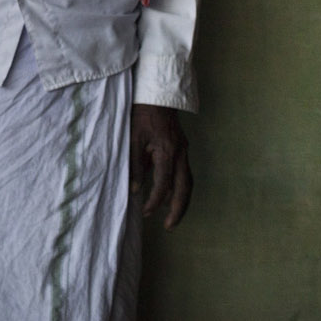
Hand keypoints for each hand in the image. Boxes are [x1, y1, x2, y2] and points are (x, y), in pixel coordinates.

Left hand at [129, 103, 191, 229]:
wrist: (157, 95)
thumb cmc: (141, 114)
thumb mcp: (133, 139)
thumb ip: (135, 165)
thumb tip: (136, 190)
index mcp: (167, 151)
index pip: (164, 184)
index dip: (155, 200)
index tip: (147, 212)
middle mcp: (180, 153)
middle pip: (184, 188)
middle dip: (178, 210)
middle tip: (169, 226)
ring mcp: (184, 151)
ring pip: (188, 182)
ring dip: (181, 201)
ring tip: (172, 216)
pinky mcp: (182, 148)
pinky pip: (184, 173)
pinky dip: (179, 187)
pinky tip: (169, 195)